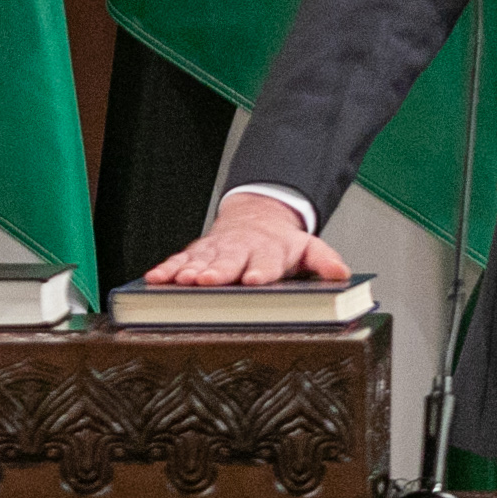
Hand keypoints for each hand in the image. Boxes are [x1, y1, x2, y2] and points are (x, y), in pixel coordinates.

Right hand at [143, 192, 350, 285]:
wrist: (257, 216)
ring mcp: (218, 250)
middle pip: (230, 261)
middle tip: (207, 281)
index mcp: (271, 251)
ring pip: (203, 259)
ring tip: (181, 281)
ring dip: (190, 270)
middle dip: (219, 271)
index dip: (261, 272)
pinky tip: (155, 278)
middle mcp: (242, 250)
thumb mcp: (307, 248)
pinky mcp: (199, 251)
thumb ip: (324, 259)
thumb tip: (341, 274)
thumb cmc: (280, 244)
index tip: (254, 280)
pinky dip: (167, 269)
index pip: (268, 262)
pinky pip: (180, 259)